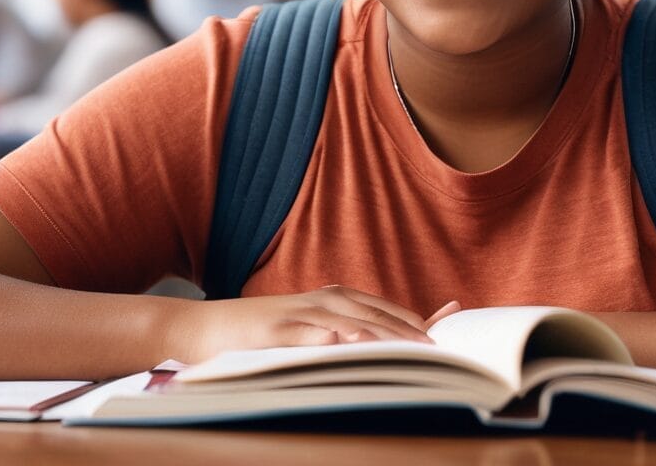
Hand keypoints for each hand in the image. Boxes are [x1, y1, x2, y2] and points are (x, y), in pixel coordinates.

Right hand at [180, 285, 458, 362]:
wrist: (203, 329)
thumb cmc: (257, 336)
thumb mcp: (304, 334)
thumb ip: (337, 338)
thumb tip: (373, 353)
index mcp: (333, 301)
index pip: (385, 308)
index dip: (418, 315)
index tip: (452, 316)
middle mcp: (323, 302)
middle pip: (377, 313)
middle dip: (412, 328)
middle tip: (443, 345)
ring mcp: (301, 314)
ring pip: (353, 320)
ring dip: (386, 332)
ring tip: (417, 346)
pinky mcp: (278, 329)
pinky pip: (314, 333)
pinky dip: (338, 337)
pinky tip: (357, 343)